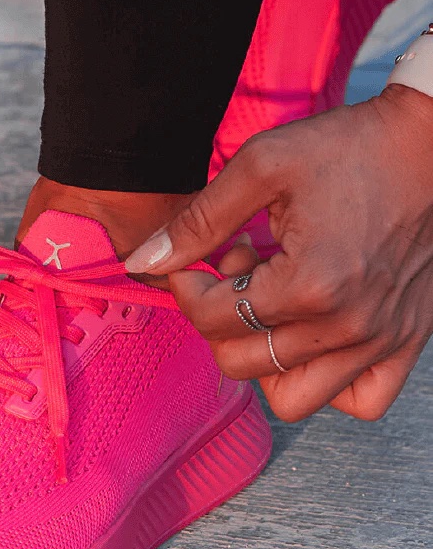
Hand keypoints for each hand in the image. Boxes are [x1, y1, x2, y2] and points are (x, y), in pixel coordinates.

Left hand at [125, 85, 432, 421]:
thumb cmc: (350, 147)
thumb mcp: (261, 167)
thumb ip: (196, 222)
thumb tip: (142, 263)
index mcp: (309, 284)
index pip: (212, 319)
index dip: (186, 289)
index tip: (197, 261)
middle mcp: (346, 326)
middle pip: (239, 362)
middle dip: (219, 319)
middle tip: (238, 274)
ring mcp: (380, 341)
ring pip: (289, 397)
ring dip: (261, 358)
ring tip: (271, 309)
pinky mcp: (407, 342)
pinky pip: (359, 400)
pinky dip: (326, 383)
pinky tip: (312, 339)